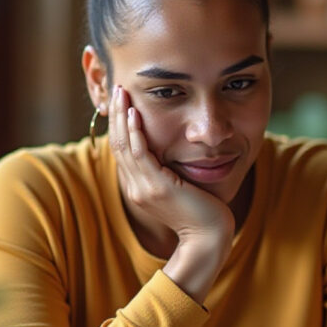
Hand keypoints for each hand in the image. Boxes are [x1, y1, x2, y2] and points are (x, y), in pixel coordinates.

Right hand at [108, 85, 233, 296]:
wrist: (210, 238)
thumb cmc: (204, 213)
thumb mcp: (182, 188)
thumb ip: (171, 171)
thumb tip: (174, 153)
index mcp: (139, 187)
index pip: (123, 150)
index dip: (120, 124)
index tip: (122, 101)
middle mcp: (136, 188)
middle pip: (118, 144)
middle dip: (117, 114)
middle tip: (117, 88)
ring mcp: (144, 188)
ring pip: (125, 146)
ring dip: (122, 116)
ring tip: (122, 93)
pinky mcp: (157, 187)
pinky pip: (140, 154)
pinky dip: (135, 132)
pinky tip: (135, 114)